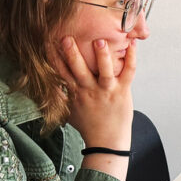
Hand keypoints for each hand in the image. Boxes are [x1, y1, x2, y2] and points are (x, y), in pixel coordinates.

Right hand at [56, 36, 134, 179]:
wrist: (106, 143)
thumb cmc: (88, 126)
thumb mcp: (69, 111)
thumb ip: (61, 95)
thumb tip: (50, 85)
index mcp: (75, 92)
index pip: (60, 71)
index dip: (53, 57)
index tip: (47, 42)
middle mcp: (89, 89)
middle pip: (78, 69)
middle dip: (72, 53)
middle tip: (66, 37)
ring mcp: (106, 90)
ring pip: (103, 71)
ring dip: (102, 56)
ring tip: (100, 41)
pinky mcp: (122, 92)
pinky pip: (128, 73)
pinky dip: (132, 59)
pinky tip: (133, 45)